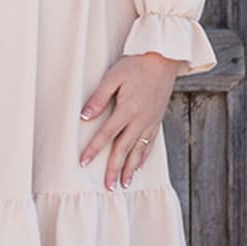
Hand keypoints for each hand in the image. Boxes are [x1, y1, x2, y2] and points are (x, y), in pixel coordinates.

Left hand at [79, 52, 180, 190]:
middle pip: (124, 149)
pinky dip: (143, 157)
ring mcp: (151, 122)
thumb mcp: (112, 76)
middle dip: (114, 169)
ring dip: (130, 169)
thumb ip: (98, 98)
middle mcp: (140, 120)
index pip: (107, 134)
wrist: (163, 59)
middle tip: (108, 187)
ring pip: (139, 151)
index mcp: (127, 109)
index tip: (84, 163)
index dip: (94, 149)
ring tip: (123, 184)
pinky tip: (138, 166)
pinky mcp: (157, 120)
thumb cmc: (135, 65)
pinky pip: (150, 144)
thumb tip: (84, 117)